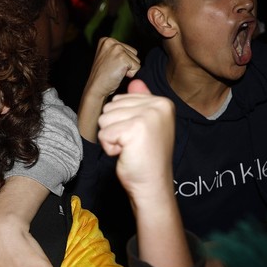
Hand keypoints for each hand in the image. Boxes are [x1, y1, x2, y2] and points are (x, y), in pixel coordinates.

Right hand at [77, 37, 140, 140]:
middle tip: (113, 70)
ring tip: (115, 72)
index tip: (111, 66)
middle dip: (127, 64)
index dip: (123, 61)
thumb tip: (134, 51)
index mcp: (106, 40)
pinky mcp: (123, 58)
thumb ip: (118, 51)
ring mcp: (117, 49)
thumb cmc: (103, 76)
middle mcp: (111, 41)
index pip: (128, 49)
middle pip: (134, 53)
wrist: (96, 88)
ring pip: (136, 60)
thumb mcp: (107, 57)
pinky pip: (137, 67)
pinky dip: (130, 74)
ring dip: (129, 69)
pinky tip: (118, 75)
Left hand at [99, 79, 190, 266]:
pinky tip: (126, 154)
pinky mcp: (134, 128)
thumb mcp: (144, 125)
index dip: (121, 121)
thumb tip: (134, 80)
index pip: (120, 100)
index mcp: (162, 102)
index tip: (139, 137)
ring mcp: (147, 116)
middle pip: (110, 108)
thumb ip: (140, 102)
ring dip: (111, 138)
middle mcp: (158, 105)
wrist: (153, 186)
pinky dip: (110, 147)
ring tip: (129, 149)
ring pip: (104, 119)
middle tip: (133, 145)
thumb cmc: (147, 159)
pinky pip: (104, 133)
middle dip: (115, 129)